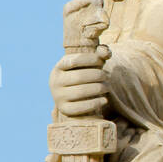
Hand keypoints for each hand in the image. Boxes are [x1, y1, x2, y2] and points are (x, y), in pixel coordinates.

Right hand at [49, 0, 111, 116]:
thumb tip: (105, 51)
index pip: (74, 61)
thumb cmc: (85, 75)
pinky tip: (104, 100)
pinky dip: (95, 103)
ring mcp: (58, 97)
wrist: (75, 97)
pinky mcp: (64, 110)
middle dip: (98, 75)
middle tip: (107, 76)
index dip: (90, 59)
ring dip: (98, 89)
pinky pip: (81, 107)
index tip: (101, 61)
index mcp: (58, 67)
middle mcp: (55, 82)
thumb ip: (99, 54)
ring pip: (81, 92)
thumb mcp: (90, 64)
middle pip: (80, 77)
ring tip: (107, 87)